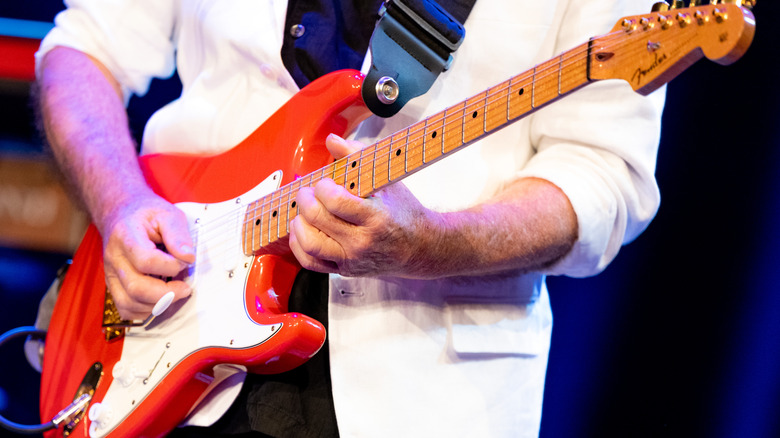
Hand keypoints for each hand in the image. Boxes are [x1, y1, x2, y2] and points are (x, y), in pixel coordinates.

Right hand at [100, 193, 194, 319]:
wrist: (120, 213)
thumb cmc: (145, 214)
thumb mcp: (167, 214)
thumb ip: (178, 235)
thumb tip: (188, 257)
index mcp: (126, 236)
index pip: (146, 261)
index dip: (171, 266)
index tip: (186, 261)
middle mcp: (114, 258)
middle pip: (136, 288)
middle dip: (167, 294)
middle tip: (185, 287)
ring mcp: (111, 274)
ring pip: (130, 303)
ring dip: (157, 304)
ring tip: (174, 292)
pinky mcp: (113, 285)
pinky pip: (125, 308)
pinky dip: (145, 310)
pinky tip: (159, 298)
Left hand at [289, 134, 442, 276]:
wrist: (420, 248)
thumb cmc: (404, 214)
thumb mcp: (388, 181)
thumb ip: (358, 156)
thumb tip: (333, 140)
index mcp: (375, 218)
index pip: (335, 202)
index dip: (323, 187)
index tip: (326, 183)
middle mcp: (362, 242)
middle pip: (318, 220)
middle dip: (306, 200)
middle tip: (308, 192)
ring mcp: (351, 259)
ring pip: (310, 244)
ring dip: (299, 223)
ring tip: (304, 211)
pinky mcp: (344, 271)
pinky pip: (311, 263)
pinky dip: (298, 246)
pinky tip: (302, 231)